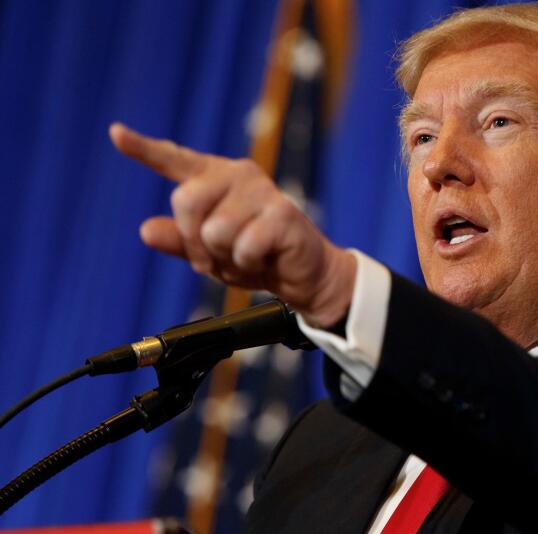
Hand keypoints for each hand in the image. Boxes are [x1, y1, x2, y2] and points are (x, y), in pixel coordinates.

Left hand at [109, 122, 355, 326]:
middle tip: (219, 258)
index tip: (115, 133)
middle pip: (185, 201)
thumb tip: (146, 230)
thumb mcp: (209, 253)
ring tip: (248, 257)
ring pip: (214, 231)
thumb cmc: (254, 257)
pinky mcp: (283, 213)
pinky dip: (248, 265)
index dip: (144, 148)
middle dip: (194, 242)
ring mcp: (262, 191)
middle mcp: (238, 176)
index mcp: (216, 179)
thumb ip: (178, 241)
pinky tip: (266, 259)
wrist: (302, 275)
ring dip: (226, 259)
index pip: (175, 160)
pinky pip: (243, 247)